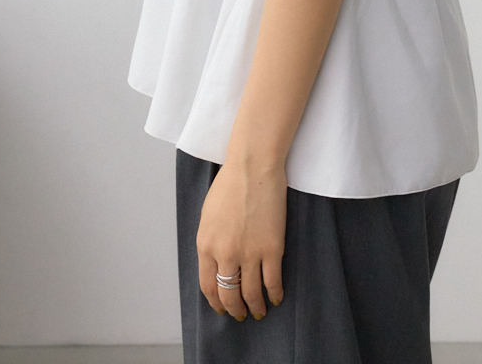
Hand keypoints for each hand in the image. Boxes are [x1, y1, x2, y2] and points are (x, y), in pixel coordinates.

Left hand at [196, 157, 286, 320]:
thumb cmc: (230, 184)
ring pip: (251, 293)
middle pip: (229, 294)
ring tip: (259, 311)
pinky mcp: (272, 249)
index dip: (216, 301)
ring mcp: (249, 254)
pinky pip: (272, 281)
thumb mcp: (208, 216)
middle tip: (240, 314)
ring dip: (255, 306)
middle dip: (234, 309)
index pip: (208, 286)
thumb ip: (210, 242)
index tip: (222, 308)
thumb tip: (217, 264)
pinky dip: (274, 294)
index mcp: (206, 246)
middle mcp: (225, 254)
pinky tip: (275, 297)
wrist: (253, 167)